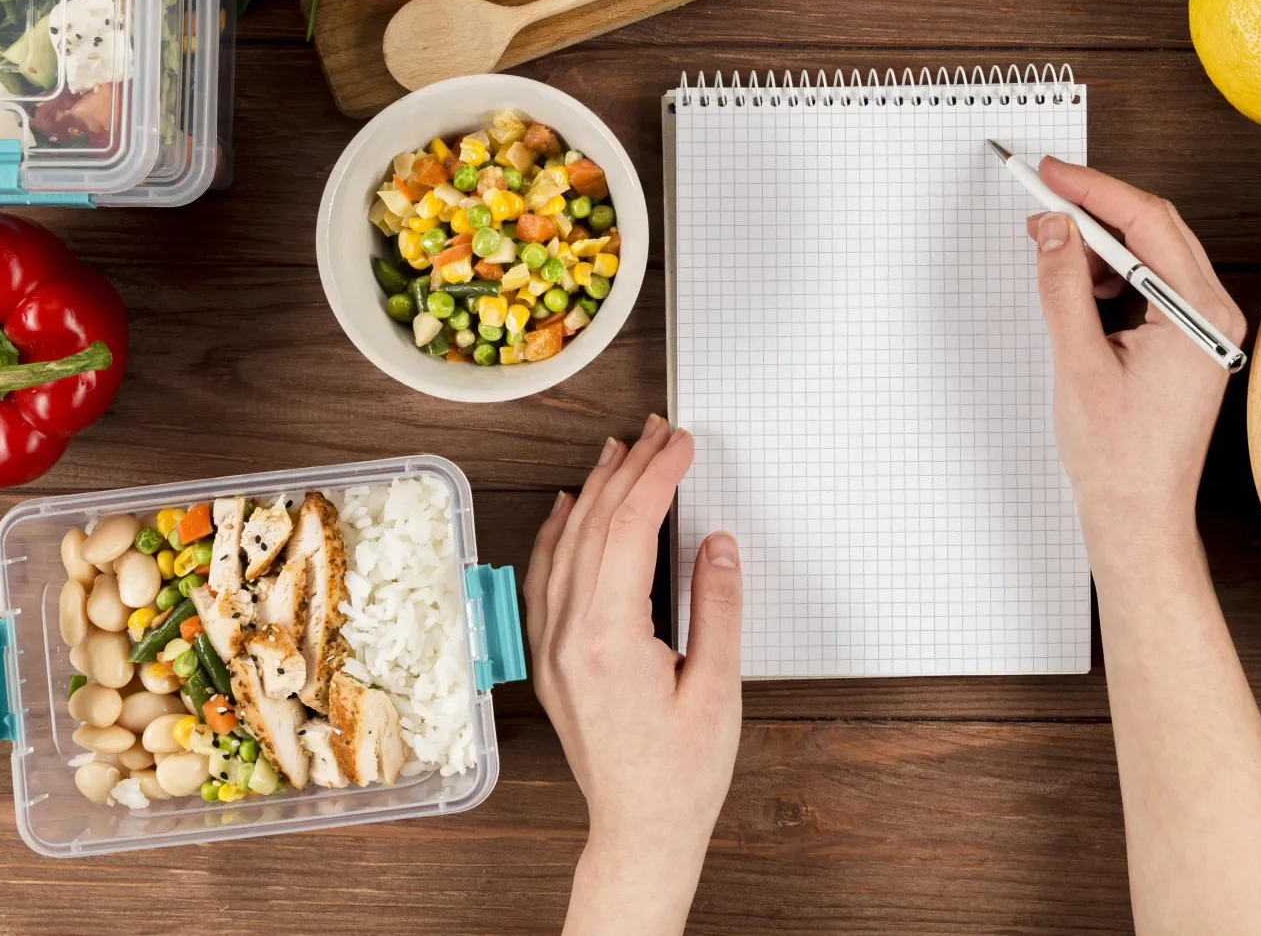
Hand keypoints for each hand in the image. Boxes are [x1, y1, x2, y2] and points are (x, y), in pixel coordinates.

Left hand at [524, 416, 743, 935]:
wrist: (640, 829)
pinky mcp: (547, 659)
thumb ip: (717, 608)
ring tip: (618, 451)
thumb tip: (717, 544)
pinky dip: (556, 533)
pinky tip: (567, 508)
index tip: (681, 444)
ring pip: (562, 546)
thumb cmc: (681, 774)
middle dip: (628, 470)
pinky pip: (542, 578)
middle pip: (592, 527)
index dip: (656, 477)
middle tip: (658, 432)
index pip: (628, 531)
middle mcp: (567, 637)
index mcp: (608, 639)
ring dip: (592, 491)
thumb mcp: (718, 688)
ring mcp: (549, 647)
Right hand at [1028, 159, 1246, 567]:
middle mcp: (1215, 315)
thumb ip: (1063, 286)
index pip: (1148, 222)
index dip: (1093, 189)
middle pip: (1157, 229)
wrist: (1139, 517)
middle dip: (1096, 207)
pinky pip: (1154, 284)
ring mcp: (1206, 328)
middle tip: (1042, 195)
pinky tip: (1080, 286)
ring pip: (1155, 254)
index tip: (1048, 173)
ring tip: (1052, 248)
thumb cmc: (1117, 458)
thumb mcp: (1078, 362)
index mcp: (1200, 316)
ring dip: (1103, 243)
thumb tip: (1051, 228)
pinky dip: (1114, 274)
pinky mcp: (1191, 342)